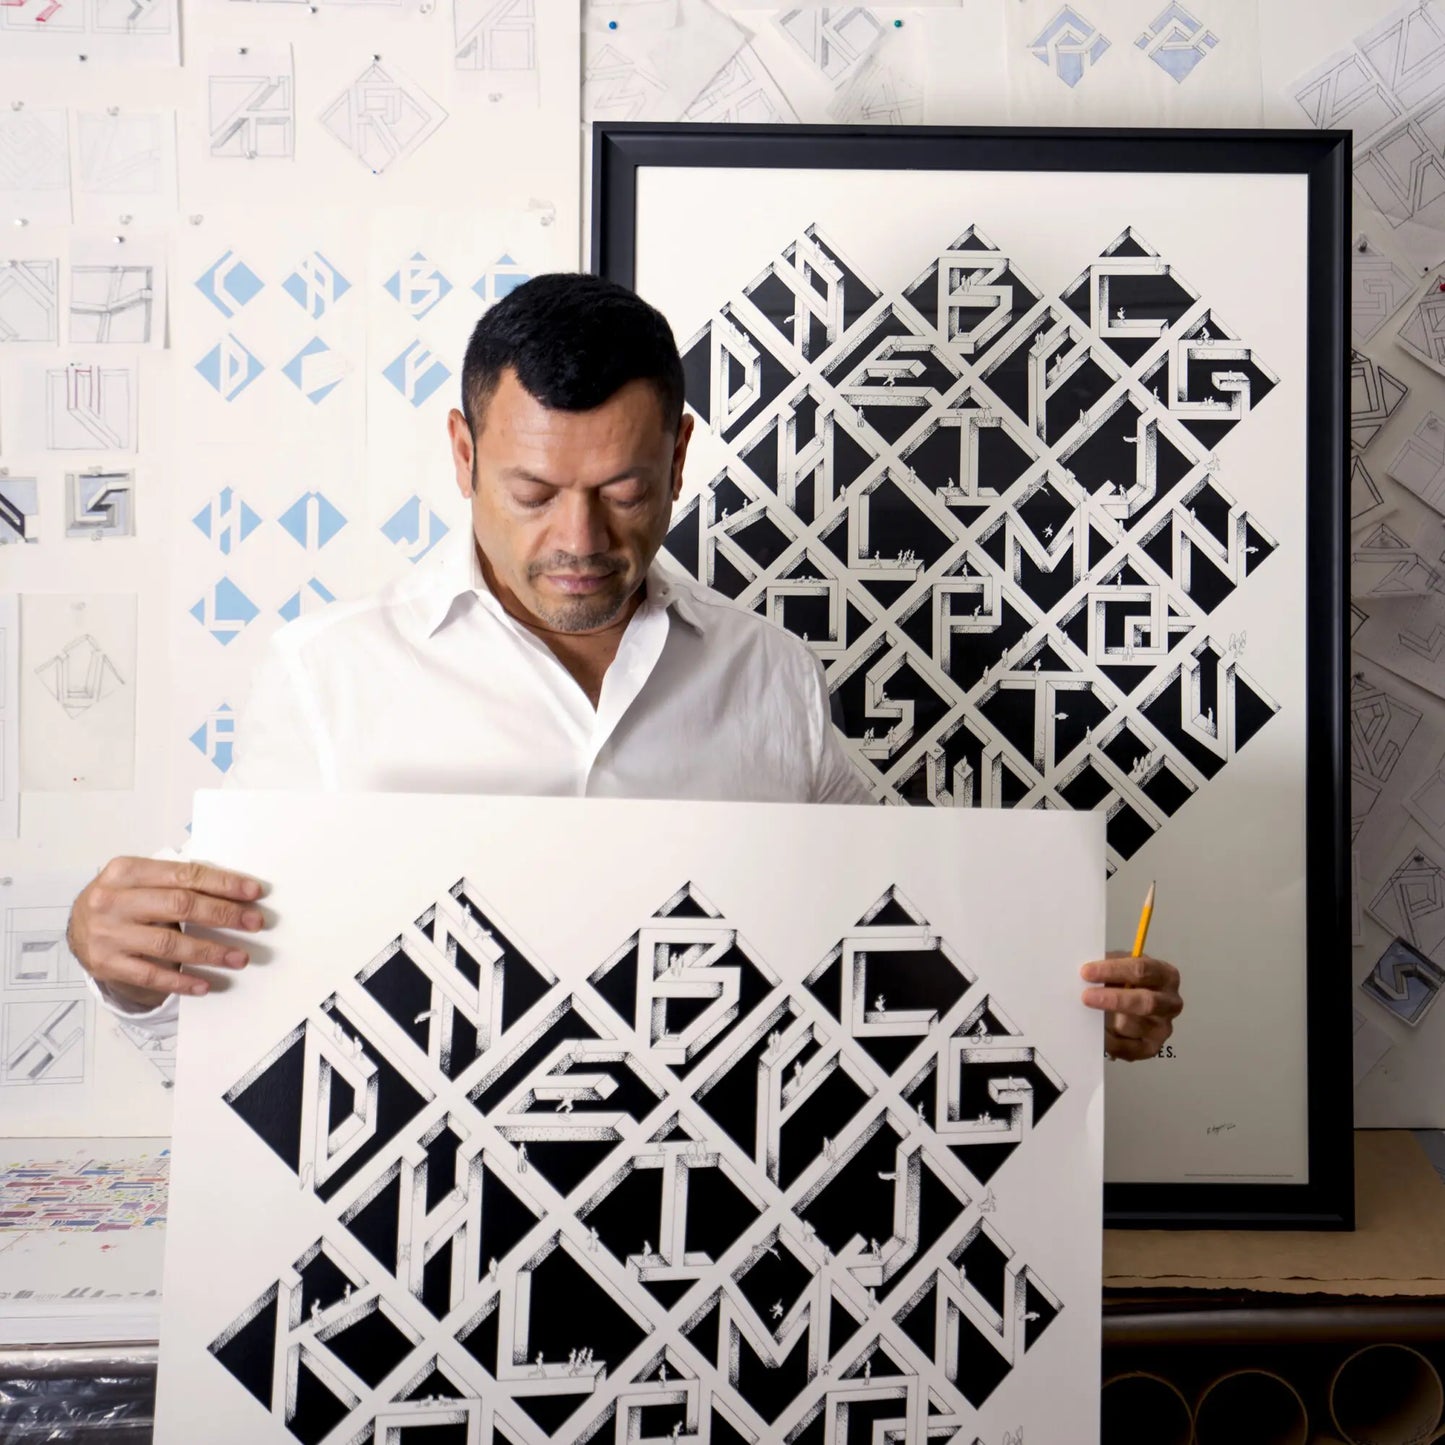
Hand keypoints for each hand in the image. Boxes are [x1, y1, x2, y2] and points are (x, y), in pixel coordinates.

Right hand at [68, 857, 265, 1007]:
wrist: (78, 927)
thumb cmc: (122, 899)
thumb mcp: (140, 879)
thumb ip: (177, 881)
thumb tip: (235, 891)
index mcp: (125, 871)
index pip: (184, 875)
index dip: (222, 884)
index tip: (254, 892)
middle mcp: (113, 900)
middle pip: (180, 906)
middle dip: (224, 915)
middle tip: (254, 923)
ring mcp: (107, 934)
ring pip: (169, 944)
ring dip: (210, 952)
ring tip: (239, 957)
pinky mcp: (106, 964)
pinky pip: (150, 975)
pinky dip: (181, 981)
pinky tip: (206, 984)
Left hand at [1080, 951, 1181, 1060]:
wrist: (1128, 1003)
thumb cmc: (1123, 979)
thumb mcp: (1118, 964)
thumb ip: (1107, 965)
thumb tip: (1085, 974)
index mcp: (1165, 975)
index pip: (1141, 970)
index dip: (1112, 970)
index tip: (1086, 972)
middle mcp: (1171, 1003)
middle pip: (1146, 1002)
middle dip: (1114, 999)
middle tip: (1086, 997)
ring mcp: (1163, 1028)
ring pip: (1132, 1026)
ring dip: (1107, 1020)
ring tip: (1087, 1014)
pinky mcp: (1152, 1048)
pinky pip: (1127, 1048)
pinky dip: (1107, 1040)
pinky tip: (1095, 1032)